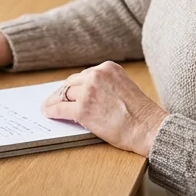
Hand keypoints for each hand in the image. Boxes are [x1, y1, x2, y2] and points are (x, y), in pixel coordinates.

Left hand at [41, 61, 168, 156]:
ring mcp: (88, 91)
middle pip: (71, 83)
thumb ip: (106, 85)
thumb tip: (86, 94)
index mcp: (108, 68)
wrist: (147, 127)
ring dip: (55, 101)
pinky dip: (52, 111)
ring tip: (48, 106)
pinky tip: (48, 113)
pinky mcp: (82, 109)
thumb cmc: (140, 113)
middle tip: (55, 99)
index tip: (67, 90)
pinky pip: (60, 108)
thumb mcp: (124, 87)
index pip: (84, 75)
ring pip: (64, 94)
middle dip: (63, 92)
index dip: (74, 85)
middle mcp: (97, 75)